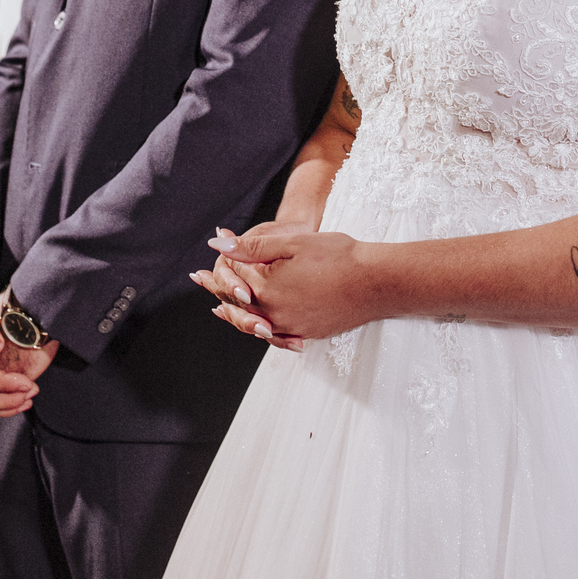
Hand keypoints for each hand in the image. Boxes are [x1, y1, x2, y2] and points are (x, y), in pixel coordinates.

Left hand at [193, 227, 372, 344]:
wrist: (377, 282)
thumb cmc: (339, 256)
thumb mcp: (293, 243)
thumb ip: (252, 247)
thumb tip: (218, 245)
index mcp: (269, 290)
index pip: (235, 281)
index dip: (218, 271)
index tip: (200, 269)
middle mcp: (277, 314)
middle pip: (239, 306)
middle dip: (219, 293)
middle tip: (202, 283)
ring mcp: (294, 327)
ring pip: (255, 324)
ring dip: (236, 315)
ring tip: (221, 309)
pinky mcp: (309, 332)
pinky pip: (277, 335)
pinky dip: (261, 329)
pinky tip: (260, 325)